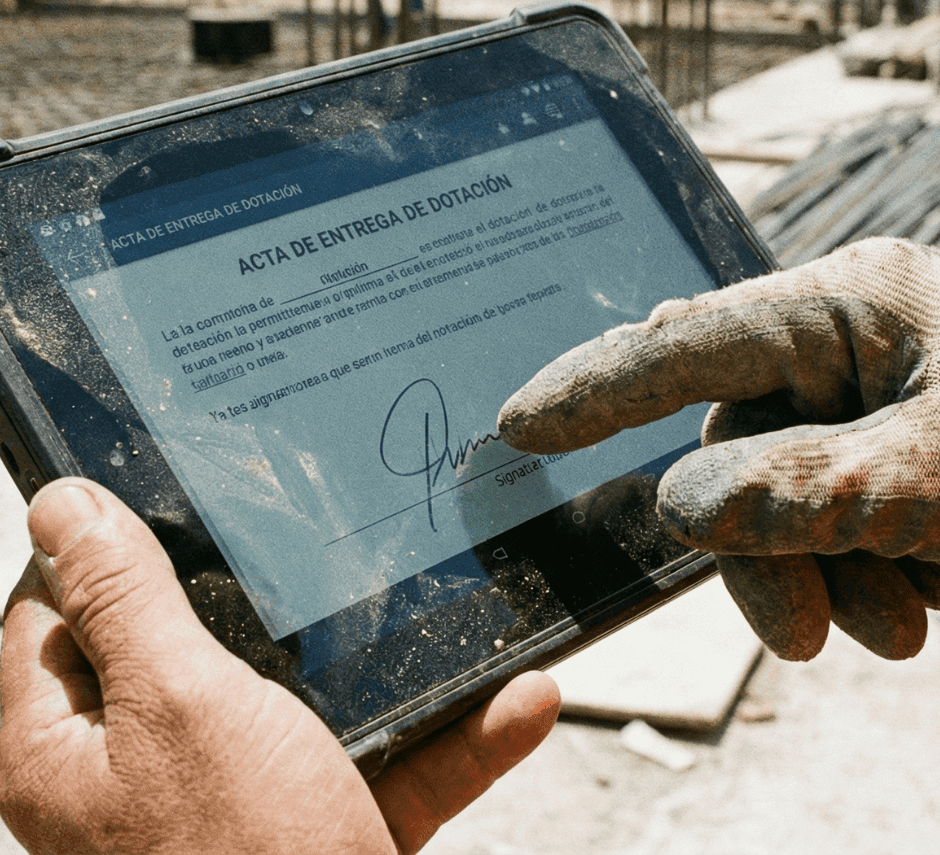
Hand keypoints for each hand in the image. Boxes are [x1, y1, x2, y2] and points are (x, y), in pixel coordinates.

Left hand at [0, 478, 558, 854]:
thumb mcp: (178, 704)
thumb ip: (122, 602)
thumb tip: (60, 505)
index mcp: (68, 747)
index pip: (52, 613)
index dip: (97, 544)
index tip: (169, 486)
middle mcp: (143, 775)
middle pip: (187, 644)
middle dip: (258, 589)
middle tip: (306, 522)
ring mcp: (239, 802)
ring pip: (306, 700)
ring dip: (385, 665)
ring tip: (435, 600)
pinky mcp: (320, 827)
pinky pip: (385, 764)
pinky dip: (451, 738)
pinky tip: (520, 701)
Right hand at [499, 238, 939, 661]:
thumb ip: (803, 491)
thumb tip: (678, 507)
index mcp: (851, 303)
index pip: (689, 344)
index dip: (594, 387)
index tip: (517, 424)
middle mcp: (847, 337)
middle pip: (738, 446)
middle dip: (765, 547)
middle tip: (806, 635)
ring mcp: (870, 389)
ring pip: (784, 490)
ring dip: (829, 569)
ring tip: (909, 620)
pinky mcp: (893, 439)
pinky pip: (832, 506)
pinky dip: (868, 564)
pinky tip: (938, 590)